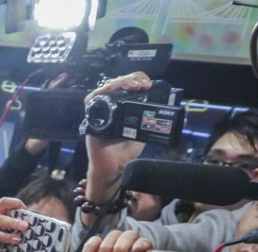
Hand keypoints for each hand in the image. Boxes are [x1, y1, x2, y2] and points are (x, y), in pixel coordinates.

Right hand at [83, 72, 152, 205]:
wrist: (115, 167)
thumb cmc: (127, 150)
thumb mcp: (144, 128)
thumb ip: (150, 115)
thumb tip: (167, 102)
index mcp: (123, 107)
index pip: (128, 85)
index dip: (137, 80)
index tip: (148, 85)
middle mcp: (110, 106)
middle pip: (117, 83)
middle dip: (130, 79)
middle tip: (142, 85)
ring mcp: (99, 111)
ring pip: (106, 88)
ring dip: (118, 83)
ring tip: (133, 86)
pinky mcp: (91, 118)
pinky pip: (91, 100)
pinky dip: (101, 92)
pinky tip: (111, 90)